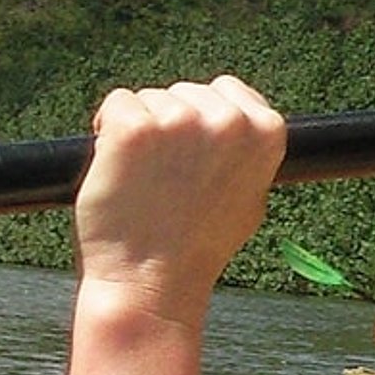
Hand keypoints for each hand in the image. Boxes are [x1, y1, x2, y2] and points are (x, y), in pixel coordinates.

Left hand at [77, 77, 285, 322]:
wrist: (151, 283)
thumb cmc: (197, 247)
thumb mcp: (250, 199)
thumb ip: (246, 154)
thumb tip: (239, 124)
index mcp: (266, 132)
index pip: (227, 91)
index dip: (201, 124)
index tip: (193, 161)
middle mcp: (229, 121)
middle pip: (184, 93)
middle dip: (169, 127)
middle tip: (166, 180)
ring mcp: (180, 121)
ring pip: (148, 100)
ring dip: (140, 132)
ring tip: (145, 183)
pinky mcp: (134, 128)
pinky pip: (116, 105)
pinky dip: (108, 133)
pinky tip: (119, 170)